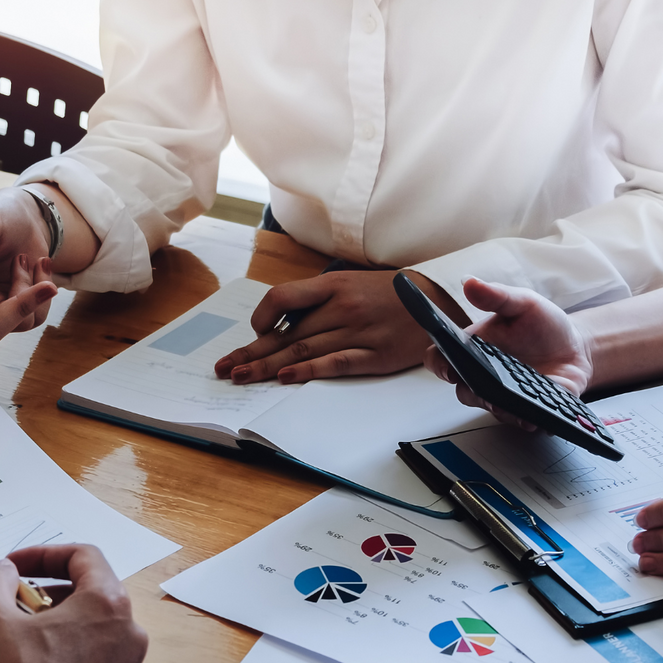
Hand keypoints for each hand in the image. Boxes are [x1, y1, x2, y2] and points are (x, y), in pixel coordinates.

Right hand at [0, 544, 148, 662]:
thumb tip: (4, 570)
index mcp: (108, 603)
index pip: (83, 556)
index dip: (43, 554)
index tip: (13, 567)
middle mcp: (131, 633)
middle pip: (92, 592)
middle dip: (50, 591)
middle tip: (15, 605)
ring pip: (97, 631)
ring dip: (61, 626)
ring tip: (23, 641)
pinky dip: (72, 658)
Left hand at [212, 269, 437, 383]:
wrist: (437, 303)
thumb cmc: (388, 295)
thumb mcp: (351, 284)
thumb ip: (319, 300)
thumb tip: (283, 325)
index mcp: (333, 286)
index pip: (283, 298)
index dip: (262, 318)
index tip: (254, 333)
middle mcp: (342, 307)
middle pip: (287, 334)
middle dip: (252, 352)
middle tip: (225, 368)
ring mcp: (358, 332)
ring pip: (303, 350)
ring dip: (269, 366)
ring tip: (242, 377)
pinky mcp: (374, 355)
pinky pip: (335, 363)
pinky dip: (309, 370)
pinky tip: (286, 378)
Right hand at [423, 277, 591, 430]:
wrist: (576, 346)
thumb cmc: (542, 325)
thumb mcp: (522, 303)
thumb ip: (496, 296)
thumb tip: (469, 282)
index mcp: (474, 350)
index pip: (442, 360)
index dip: (439, 365)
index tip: (448, 366)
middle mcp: (484, 377)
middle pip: (465, 391)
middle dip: (473, 391)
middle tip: (483, 386)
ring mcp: (505, 397)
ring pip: (492, 410)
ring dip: (501, 408)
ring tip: (514, 402)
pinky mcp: (529, 410)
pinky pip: (522, 420)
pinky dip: (527, 419)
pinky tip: (535, 415)